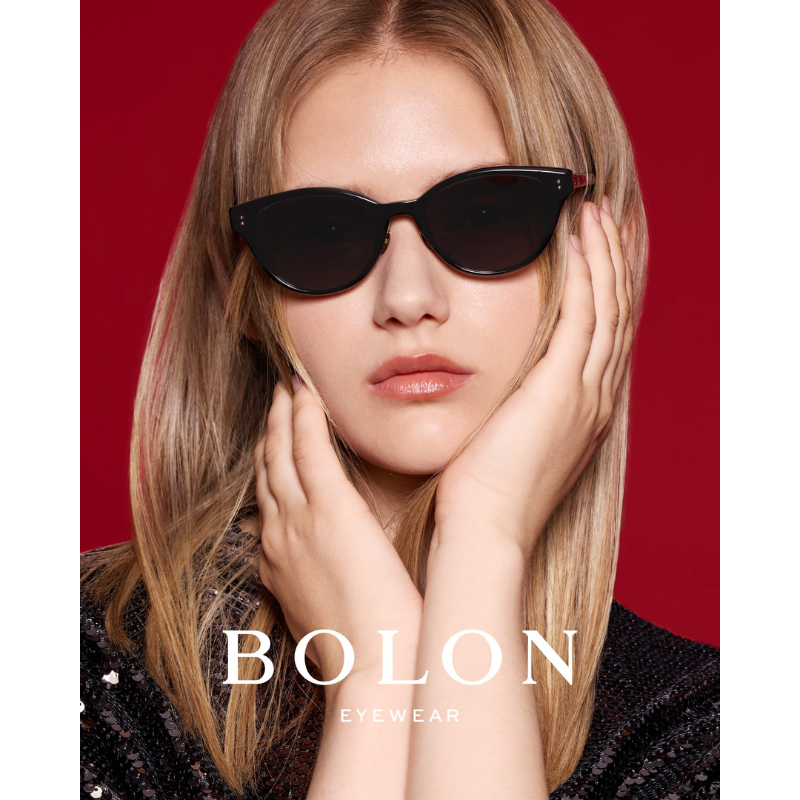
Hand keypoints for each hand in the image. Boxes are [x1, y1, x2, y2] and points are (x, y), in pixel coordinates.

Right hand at [254, 378, 422, 684]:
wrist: (372, 668)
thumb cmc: (362, 646)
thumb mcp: (328, 611)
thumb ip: (322, 581)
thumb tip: (336, 565)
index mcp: (278, 562)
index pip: (268, 501)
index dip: (270, 467)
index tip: (277, 444)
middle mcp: (278, 536)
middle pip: (266, 470)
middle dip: (269, 432)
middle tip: (277, 400)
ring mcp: (298, 521)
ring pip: (280, 453)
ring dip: (282, 415)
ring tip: (287, 387)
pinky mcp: (330, 509)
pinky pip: (308, 449)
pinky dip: (304, 416)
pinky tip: (306, 392)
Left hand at [434, 200, 633, 557]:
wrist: (482, 530)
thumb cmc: (481, 493)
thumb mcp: (504, 440)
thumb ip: (511, 405)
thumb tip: (494, 381)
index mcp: (582, 411)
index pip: (600, 335)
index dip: (601, 289)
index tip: (590, 250)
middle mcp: (594, 398)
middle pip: (615, 313)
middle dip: (611, 262)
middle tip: (601, 217)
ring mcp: (584, 394)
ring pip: (608, 308)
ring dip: (603, 257)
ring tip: (593, 214)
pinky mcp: (561, 390)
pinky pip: (583, 317)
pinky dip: (584, 275)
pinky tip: (573, 240)